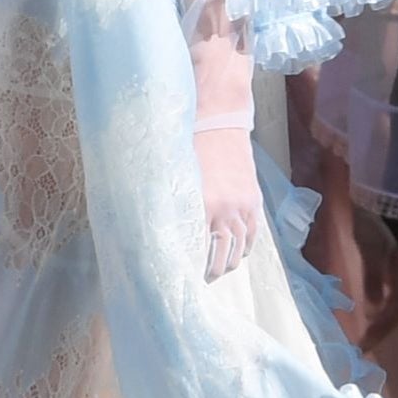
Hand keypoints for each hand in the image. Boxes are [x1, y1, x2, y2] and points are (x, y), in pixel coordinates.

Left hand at [188, 18, 264, 281]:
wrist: (219, 117)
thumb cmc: (186, 142)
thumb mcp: (169, 174)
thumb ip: (164, 202)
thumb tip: (143, 227)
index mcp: (202, 205)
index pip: (198, 250)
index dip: (190, 269)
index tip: (179, 278)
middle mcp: (225, 210)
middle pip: (222, 256)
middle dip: (210, 272)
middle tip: (196, 281)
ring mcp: (243, 206)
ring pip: (239, 249)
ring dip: (228, 262)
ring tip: (216, 270)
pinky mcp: (253, 200)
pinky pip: (252, 234)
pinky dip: (244, 247)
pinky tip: (236, 254)